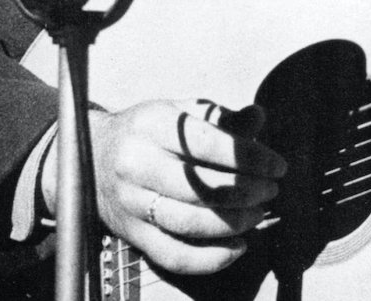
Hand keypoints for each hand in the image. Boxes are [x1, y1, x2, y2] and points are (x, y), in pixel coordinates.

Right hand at [43, 99, 285, 274]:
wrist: (92, 154)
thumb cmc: (150, 130)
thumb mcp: (181, 111)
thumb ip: (221, 118)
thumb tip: (259, 117)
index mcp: (152, 125)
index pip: (209, 144)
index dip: (250, 158)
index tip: (278, 166)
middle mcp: (136, 164)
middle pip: (201, 187)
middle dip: (247, 192)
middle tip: (272, 190)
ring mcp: (130, 203)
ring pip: (189, 224)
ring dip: (234, 223)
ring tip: (259, 213)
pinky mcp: (130, 234)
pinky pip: (172, 256)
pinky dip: (210, 259)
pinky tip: (239, 246)